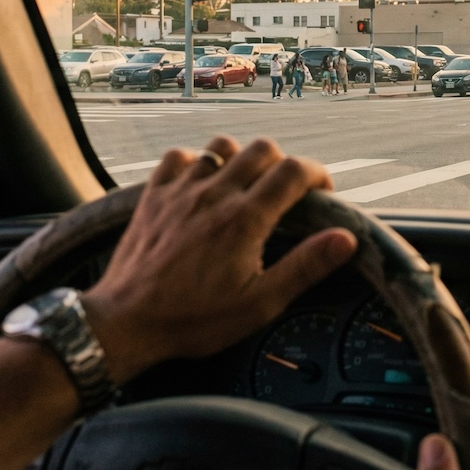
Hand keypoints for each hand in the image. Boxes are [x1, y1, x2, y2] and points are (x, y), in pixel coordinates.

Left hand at [81, 136, 357, 383]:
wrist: (124, 323)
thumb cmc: (194, 320)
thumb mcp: (259, 304)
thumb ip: (305, 266)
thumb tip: (345, 238)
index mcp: (245, 219)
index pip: (295, 171)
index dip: (318, 174)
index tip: (322, 192)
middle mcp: (215, 194)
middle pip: (263, 148)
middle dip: (284, 163)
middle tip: (287, 192)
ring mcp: (181, 190)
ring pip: (223, 146)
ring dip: (242, 158)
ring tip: (247, 185)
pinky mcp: (154, 194)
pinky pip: (179, 156)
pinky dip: (197, 163)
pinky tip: (202, 185)